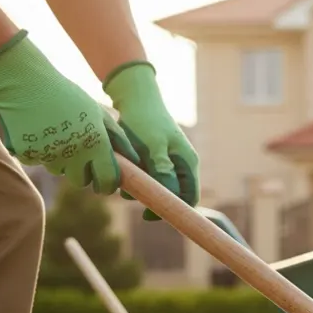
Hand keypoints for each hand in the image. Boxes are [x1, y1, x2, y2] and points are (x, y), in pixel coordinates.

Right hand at [0, 31, 135, 193]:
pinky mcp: (28, 153)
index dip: (107, 184)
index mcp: (96, 144)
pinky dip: (37, 151)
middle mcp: (74, 154)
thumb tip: (134, 160)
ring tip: (56, 135)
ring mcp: (49, 155)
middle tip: (77, 154)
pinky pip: (37, 161)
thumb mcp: (99, 113)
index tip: (104, 183)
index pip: (107, 180)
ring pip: (58, 170)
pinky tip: (37, 131)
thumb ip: (118, 138)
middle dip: (81, 172)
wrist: (27, 81)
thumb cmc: (68, 96)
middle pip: (80, 181)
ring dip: (59, 160)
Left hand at [104, 61, 199, 219]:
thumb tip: (169, 195)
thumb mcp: (153, 146)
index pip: (190, 198)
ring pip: (158, 186)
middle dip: (152, 198)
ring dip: (140, 187)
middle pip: (173, 194)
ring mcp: (168, 161)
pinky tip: (122, 169)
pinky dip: (135, 177)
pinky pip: (148, 176)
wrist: (134, 97)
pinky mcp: (154, 158)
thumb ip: (162, 170)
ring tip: (123, 178)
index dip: (173, 210)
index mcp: (188, 163)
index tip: (148, 215)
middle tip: (130, 193)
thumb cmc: (145, 120)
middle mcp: (181, 164)